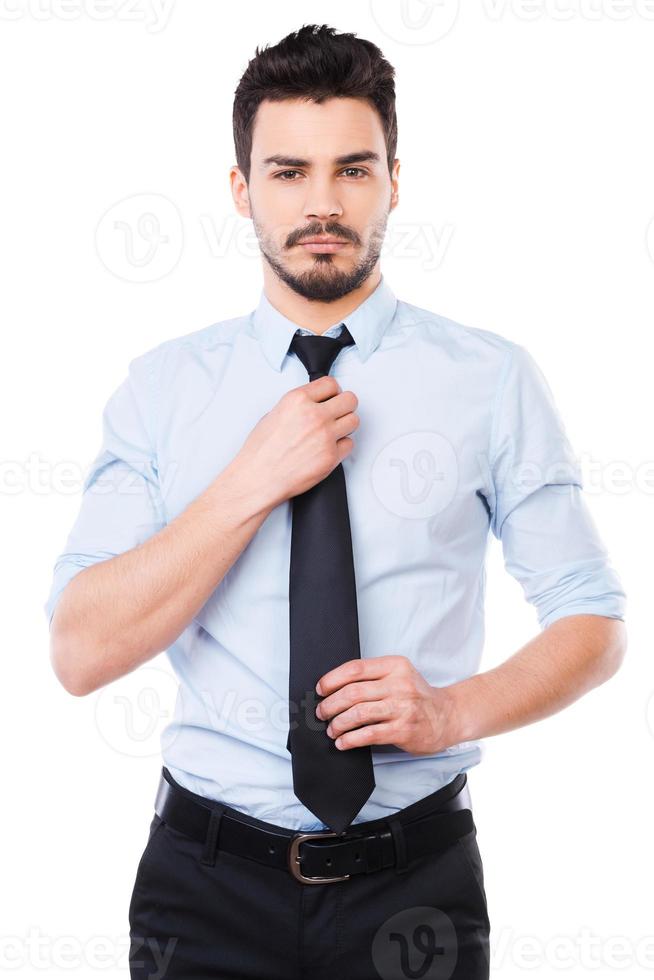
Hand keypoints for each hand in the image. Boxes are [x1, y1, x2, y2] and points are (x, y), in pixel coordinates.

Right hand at [235, 376, 358, 508]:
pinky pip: (349, 444)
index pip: (331, 384)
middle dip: (345, 406)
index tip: (331, 398)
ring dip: (345, 425)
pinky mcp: (331, 456)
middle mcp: (314, 415)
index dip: (333, 391)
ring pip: (354, 421)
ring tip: (332, 432)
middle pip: (350, 400)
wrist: (259, 478)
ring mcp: (325, 436)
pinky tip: (327, 449)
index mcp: (297, 400)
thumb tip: (314, 403)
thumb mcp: (273, 414)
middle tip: (337, 413)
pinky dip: (341, 446)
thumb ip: (298, 406)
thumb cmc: (261, 451)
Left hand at [315, 655, 457, 755]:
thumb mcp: (399, 675)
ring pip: (358, 713)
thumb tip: (334, 688)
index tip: (321, 689)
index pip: (355, 668)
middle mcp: (399, 684)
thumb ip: (373, 677)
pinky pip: (369, 734)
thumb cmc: (417, 696)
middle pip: (353, 692)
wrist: (447, 716)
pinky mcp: (403, 730)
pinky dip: (350, 739)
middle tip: (322, 713)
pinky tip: (343, 742)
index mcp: (395, 666)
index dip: (332, 679)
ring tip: (332, 730)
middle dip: (331, 704)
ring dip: (338, 724)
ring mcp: (402, 708)